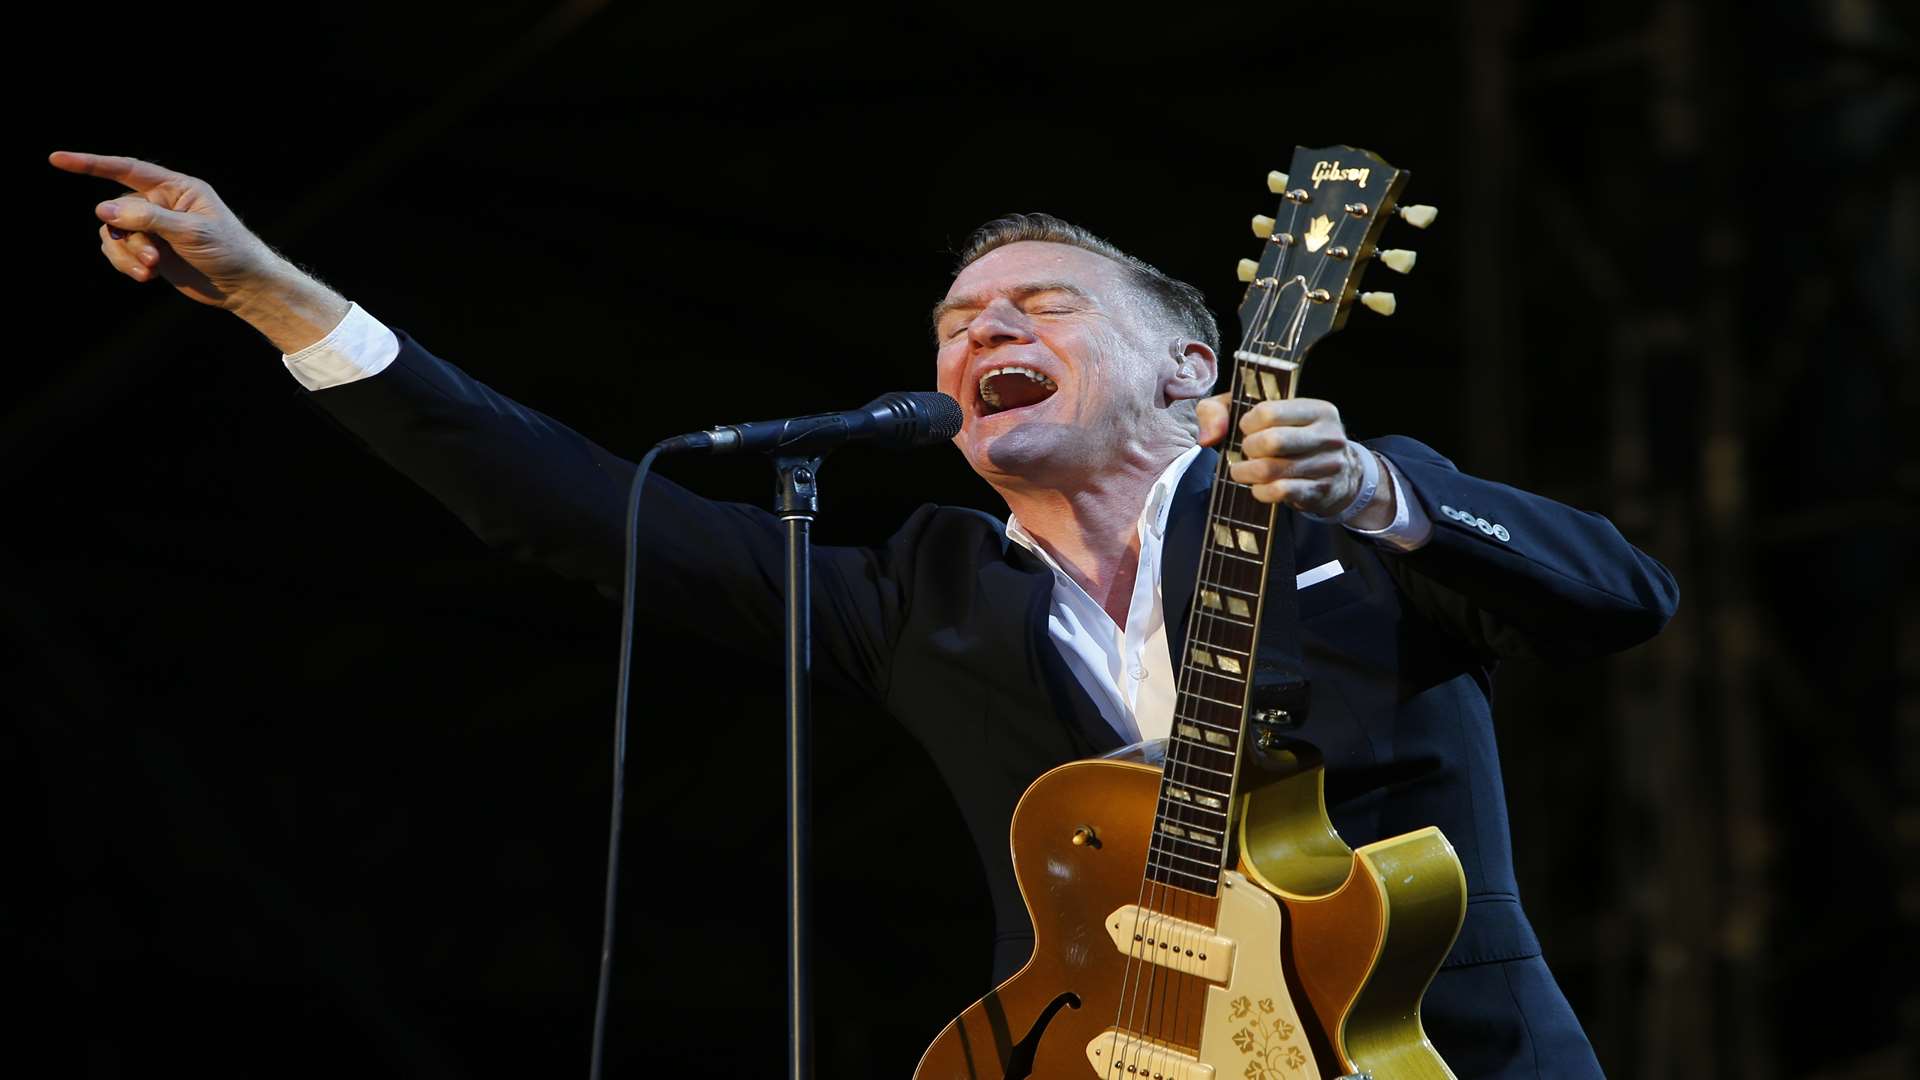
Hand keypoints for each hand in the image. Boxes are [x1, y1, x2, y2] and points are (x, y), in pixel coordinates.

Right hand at [51, 151, 346, 351]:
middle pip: (118, 210)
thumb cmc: (228, 251)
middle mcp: (160, 203)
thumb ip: (147, 219)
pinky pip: (117, 250)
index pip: (126, 169)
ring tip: (150, 270)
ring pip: (113, 232)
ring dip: (125, 253)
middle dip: (129, 236)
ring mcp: (153, 227)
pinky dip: (124, 264)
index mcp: (176, 188)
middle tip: (154, 259)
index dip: (90, 164)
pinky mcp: (148, 250)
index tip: (57, 160)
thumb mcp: (191, 232)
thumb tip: (102, 209)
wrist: (243, 286)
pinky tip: (145, 277)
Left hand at [1196, 393, 1388, 524]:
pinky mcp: (1320, 491)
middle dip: (1247, 449)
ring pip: (1271, 470)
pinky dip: (1259, 491)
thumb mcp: (1262, 414)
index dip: (1246, 423)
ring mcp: (1328, 465)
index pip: (1268, 411)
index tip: (1246, 430)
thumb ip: (1222, 411)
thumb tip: (1208, 438)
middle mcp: (1328, 435)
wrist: (1340, 476)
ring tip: (1243, 470)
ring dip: (1247, 472)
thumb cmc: (1292, 438)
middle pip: (1271, 441)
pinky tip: (1258, 487)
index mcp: (1317, 409)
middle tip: (1245, 452)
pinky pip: (1278, 491)